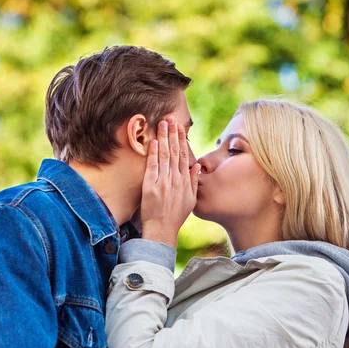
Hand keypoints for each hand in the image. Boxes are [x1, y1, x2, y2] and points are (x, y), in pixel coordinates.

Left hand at [140, 117, 199, 247]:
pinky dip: (154, 154)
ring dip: (164, 138)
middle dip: (172, 134)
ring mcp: (163, 182)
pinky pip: (153, 167)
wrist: (162, 229)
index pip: (184, 156)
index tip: (180, 127)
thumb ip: (194, 181)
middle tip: (170, 118)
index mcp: (185, 181)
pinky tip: (155, 142)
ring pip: (165, 156)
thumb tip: (197, 166)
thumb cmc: (175, 216)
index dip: (181, 140)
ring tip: (162, 123)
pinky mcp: (151, 187)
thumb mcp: (191, 200)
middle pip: (175, 152)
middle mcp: (175, 180)